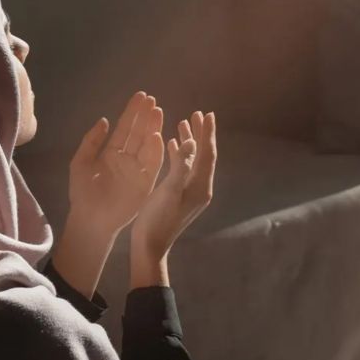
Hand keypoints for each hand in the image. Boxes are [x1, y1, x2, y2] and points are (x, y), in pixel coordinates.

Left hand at [67, 91, 164, 236]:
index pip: (124, 128)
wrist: (89, 219)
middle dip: (145, 116)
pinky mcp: (145, 183)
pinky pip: (153, 164)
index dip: (132, 112)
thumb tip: (103, 120)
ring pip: (148, 145)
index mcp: (111, 152)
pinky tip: (156, 135)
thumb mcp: (80, 162)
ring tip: (157, 111)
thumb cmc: (82, 192)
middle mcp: (127, 158)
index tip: (141, 96)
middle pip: (138, 132)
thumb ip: (91, 141)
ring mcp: (138, 170)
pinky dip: (155, 150)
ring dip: (153, 128)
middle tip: (152, 100)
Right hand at [131, 111, 217, 259]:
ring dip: (189, 142)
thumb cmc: (158, 219)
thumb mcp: (169, 191)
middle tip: (197, 114)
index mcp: (200, 186)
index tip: (207, 114)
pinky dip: (179, 154)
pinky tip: (171, 146)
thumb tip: (192, 142)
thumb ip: (181, 166)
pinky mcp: (180, 195)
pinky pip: (183, 168)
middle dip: (200, 134)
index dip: (207, 133)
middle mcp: (200, 187)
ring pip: (193, 160)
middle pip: (203, 155)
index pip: (207, 153)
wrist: (151, 245)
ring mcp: (191, 192)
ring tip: (183, 123)